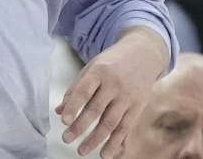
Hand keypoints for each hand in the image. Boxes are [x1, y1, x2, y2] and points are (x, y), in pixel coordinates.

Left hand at [55, 26, 167, 157]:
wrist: (143, 54)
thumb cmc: (111, 63)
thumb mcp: (92, 68)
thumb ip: (75, 89)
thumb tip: (58, 111)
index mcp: (99, 71)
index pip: (84, 91)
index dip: (74, 106)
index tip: (64, 121)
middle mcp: (115, 84)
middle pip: (96, 110)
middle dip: (80, 127)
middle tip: (66, 139)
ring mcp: (128, 96)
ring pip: (111, 122)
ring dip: (95, 139)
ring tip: (81, 151)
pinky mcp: (138, 106)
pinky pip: (125, 128)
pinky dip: (115, 143)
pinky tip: (105, 153)